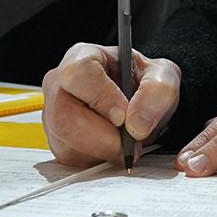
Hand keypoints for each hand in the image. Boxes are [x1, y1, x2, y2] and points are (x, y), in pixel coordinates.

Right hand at [42, 43, 181, 167]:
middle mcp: (60, 86)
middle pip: (65, 116)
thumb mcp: (163, 77)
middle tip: (131, 142)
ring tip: (126, 143)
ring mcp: (53, 116)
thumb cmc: (144, 84)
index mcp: (82, 57)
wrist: (140, 105)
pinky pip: (72, 159)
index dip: (101, 97)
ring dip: (104, 151)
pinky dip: (99, 159)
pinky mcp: (58, 143)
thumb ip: (157, 92)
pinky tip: (113, 147)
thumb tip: (135, 124)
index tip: (123, 117)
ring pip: (68, 143)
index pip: (79, 74)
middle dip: (103, 137)